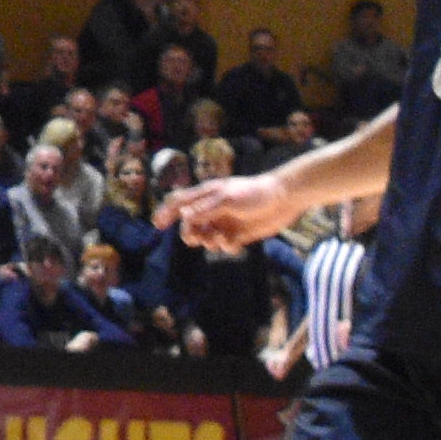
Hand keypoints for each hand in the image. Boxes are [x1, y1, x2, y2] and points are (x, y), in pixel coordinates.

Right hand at [171, 172, 290, 249]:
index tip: (157, 225)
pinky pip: (223, 245)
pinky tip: (234, 243)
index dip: (166, 212)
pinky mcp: (237, 234)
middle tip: (196, 238)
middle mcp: (212, 210)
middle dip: (190, 233)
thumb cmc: (254, 193)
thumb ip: (205, 208)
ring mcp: (224, 222)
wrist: (283, 200)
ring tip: (220, 239)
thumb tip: (184, 216)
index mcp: (206, 196)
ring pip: (205, 237)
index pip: (179, 202)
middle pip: (189, 224)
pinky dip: (225, 247)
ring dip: (209, 242)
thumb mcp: (227, 199)